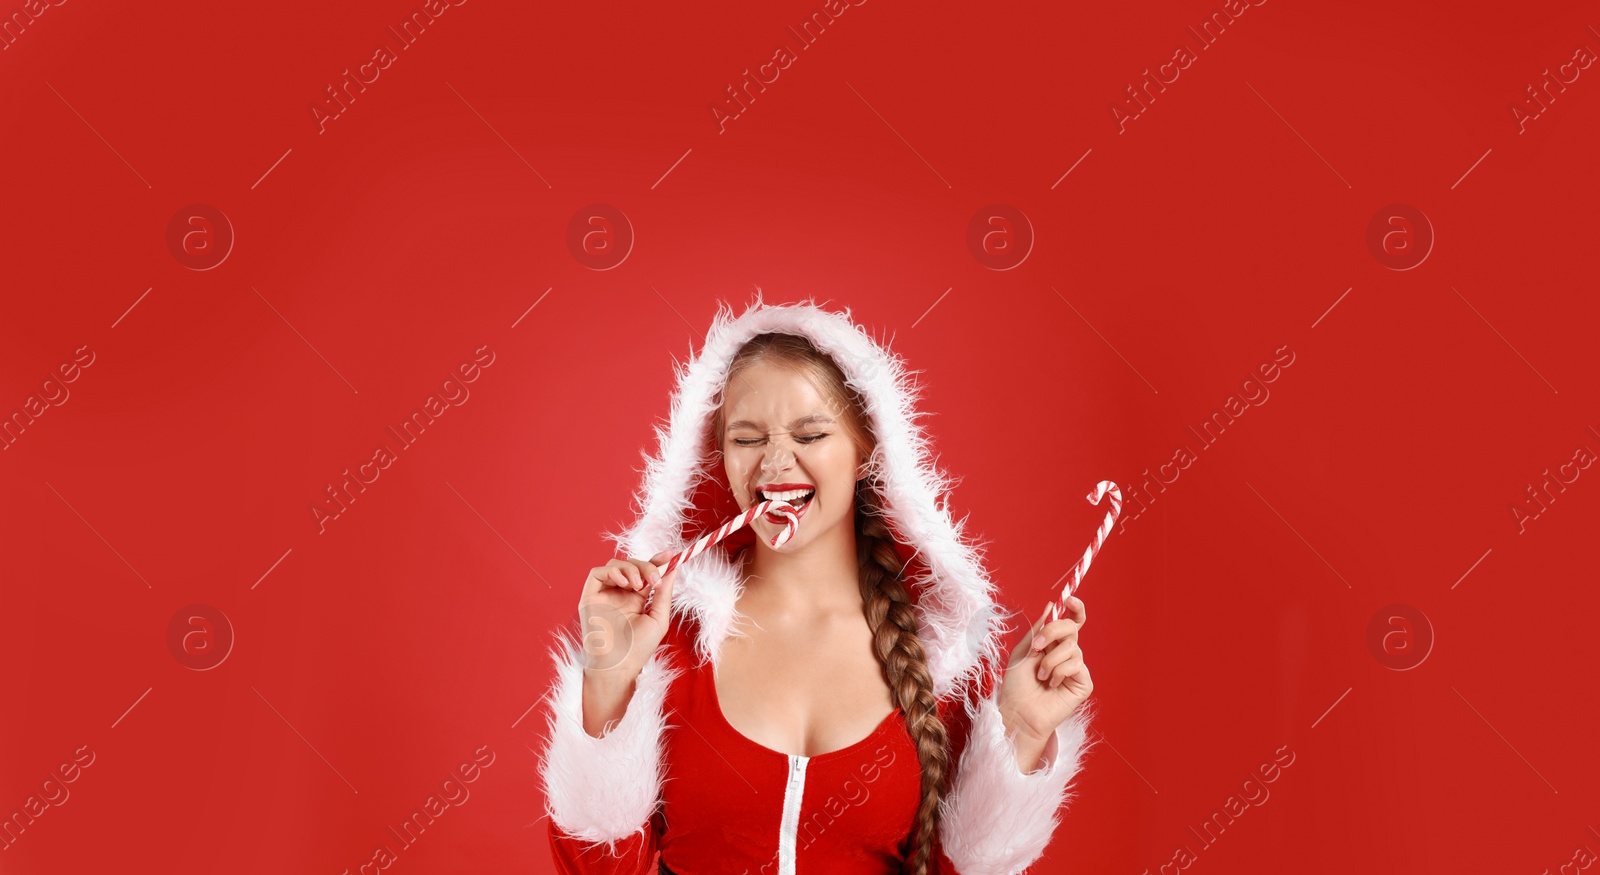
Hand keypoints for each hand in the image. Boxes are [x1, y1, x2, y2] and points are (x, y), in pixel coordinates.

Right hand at [577, 551, 678, 679]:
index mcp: (636, 599)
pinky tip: (624, 584)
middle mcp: (619, 594)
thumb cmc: (638, 648)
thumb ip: (663, 593)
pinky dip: (613, 572)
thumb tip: (673, 568)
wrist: (619, 665)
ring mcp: (604, 594)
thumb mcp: (658, 618)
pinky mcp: (590, 596)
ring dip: (630, 569)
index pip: (645, 572)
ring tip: (638, 586)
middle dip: (646, 566)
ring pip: (615, 565)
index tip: (670, 556)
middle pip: (632, 565)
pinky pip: (597, 573)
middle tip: (654, 579)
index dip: (656, 561)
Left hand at [997, 595, 1092, 746]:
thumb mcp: (1023, 650)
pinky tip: (1052, 684)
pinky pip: (1076, 665)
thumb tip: (1052, 606)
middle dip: (1053, 632)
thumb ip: (1038, 629)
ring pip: (1072, 648)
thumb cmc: (1017, 685)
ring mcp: (1076, 668)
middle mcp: (1067, 654)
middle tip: (1037, 647)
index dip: (1075, 609)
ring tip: (1041, 676)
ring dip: (1050, 660)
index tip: (1070, 599)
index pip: (1071, 622)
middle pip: (1072, 628)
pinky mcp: (1083, 683)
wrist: (1018, 711)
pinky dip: (1060, 672)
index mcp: (1053, 644)